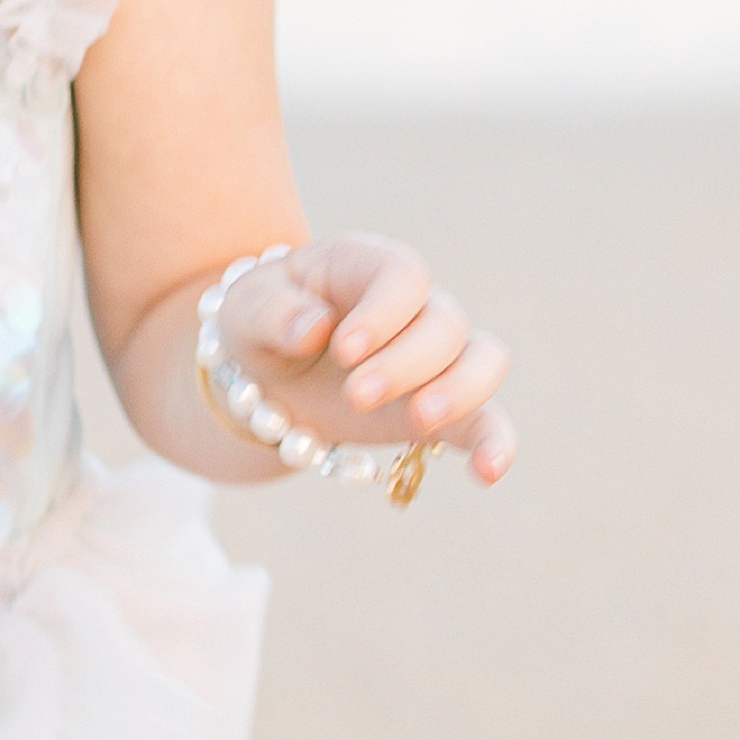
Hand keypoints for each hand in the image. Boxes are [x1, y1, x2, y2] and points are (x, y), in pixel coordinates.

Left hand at [224, 230, 513, 484]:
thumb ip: (273, 312)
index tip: (344, 349)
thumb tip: (314, 328)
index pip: (403, 277)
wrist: (263, 378)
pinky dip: (494, 444)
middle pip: (444, 324)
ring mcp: (436, 358)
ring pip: (482, 362)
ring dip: (458, 392)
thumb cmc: (260, 326)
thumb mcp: (245, 308)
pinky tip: (487, 472)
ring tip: (417, 422)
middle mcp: (415, 307)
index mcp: (368, 267)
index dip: (383, 313)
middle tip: (355, 396)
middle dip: (404, 363)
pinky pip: (484, 421)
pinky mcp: (441, 410)